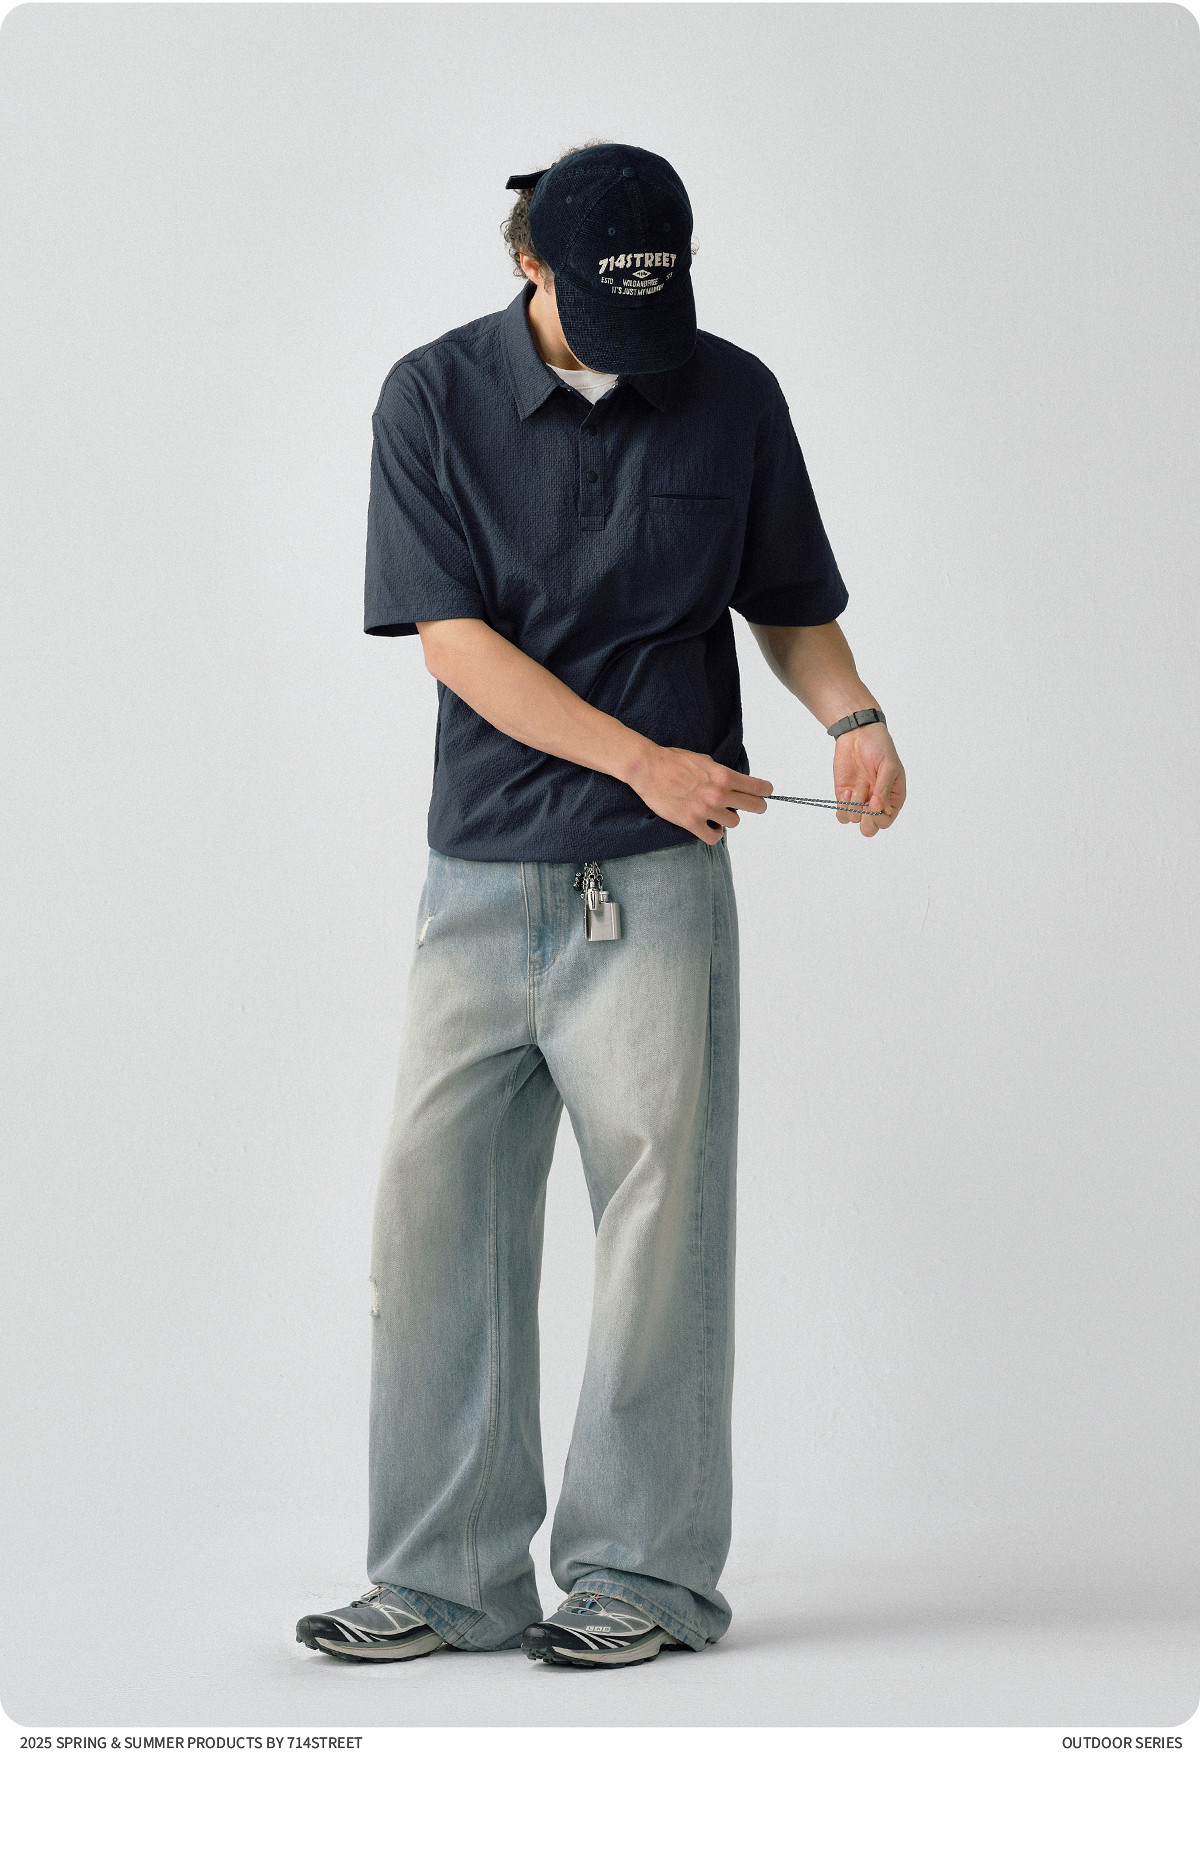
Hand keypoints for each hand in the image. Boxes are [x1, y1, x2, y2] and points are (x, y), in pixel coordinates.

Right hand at [626, 742, 773, 844]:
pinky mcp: (691, 823)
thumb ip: (721, 773)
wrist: (648, 769)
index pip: (756, 787)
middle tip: (757, 806)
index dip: (765, 790)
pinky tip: (710, 826)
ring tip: (719, 813)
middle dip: (758, 806)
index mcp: (723, 775)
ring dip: (729, 818)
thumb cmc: (673, 761)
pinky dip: (715, 833)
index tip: (767, 792)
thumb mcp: (704, 760)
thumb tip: (733, 783)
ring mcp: (705, 810)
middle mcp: (718, 794)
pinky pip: (714, 837)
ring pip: (734, 822)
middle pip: (753, 806)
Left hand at [832, 722, 905, 835]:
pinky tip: (846, 790)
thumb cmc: (880, 747)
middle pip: (869, 829)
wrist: (859, 734)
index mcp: (893, 799)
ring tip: (858, 785)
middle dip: (865, 820)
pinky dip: (842, 806)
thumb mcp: (889, 767)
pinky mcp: (844, 797)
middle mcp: (876, 804)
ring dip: (854, 805)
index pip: (886, 822)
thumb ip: (884, 789)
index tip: (875, 801)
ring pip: (853, 820)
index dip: (878, 818)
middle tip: (864, 803)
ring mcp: (859, 801)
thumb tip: (878, 809)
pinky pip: (841, 814)